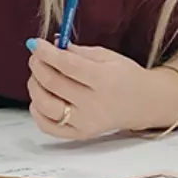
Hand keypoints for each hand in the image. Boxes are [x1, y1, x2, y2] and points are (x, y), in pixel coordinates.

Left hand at [23, 40, 166, 140]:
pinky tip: (41, 98)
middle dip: (38, 65)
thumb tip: (50, 45)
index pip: (66, 64)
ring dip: (34, 86)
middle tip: (36, 57)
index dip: (46, 52)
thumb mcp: (107, 56)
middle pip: (52, 83)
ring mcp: (86, 122)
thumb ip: (76, 51)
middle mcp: (94, 104)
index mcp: (104, 80)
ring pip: (45, 105)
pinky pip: (47, 126)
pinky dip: (37, 111)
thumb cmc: (125, 78)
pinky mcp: (80, 134)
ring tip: (39, 76)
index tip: (35, 44)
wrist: (143, 103)